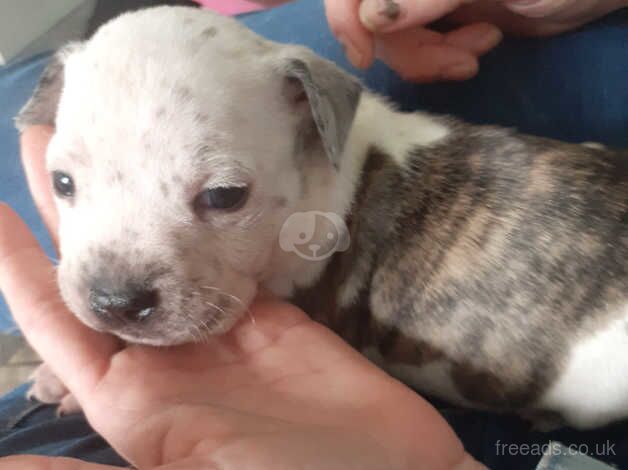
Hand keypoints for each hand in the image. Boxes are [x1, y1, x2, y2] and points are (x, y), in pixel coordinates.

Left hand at [0, 126, 483, 468]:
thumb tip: (3, 465)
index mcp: (133, 402)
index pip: (59, 323)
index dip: (22, 266)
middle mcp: (170, 360)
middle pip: (112, 274)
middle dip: (78, 212)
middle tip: (52, 143)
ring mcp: (225, 335)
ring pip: (170, 259)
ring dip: (140, 205)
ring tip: (120, 148)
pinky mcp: (274, 317)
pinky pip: (231, 265)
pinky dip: (208, 227)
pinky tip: (195, 187)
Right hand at [326, 0, 626, 80]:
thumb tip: (371, 18)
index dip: (346, 16)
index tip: (364, 55)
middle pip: (371, 18)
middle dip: (410, 49)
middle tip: (457, 65)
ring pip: (394, 39)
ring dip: (430, 58)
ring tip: (476, 55)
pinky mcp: (442, 19)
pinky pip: (418, 48)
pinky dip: (441, 60)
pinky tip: (479, 49)